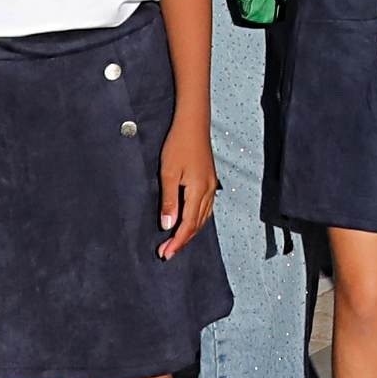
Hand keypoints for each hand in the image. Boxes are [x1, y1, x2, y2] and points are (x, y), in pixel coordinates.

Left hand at [157, 116, 215, 254]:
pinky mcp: (209, 181)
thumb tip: (167, 225)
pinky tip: (189, 222)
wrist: (194, 123)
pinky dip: (197, 220)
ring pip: (203, 218)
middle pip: (197, 224)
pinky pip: (206, 209)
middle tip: (166, 253)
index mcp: (198, 191)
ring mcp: (211, 186)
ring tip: (175, 242)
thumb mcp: (168, 172)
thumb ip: (169, 200)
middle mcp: (208, 192)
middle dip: (182, 241)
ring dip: (189, 232)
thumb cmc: (178, 144)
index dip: (177, 241)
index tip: (165, 253)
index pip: (188, 224)